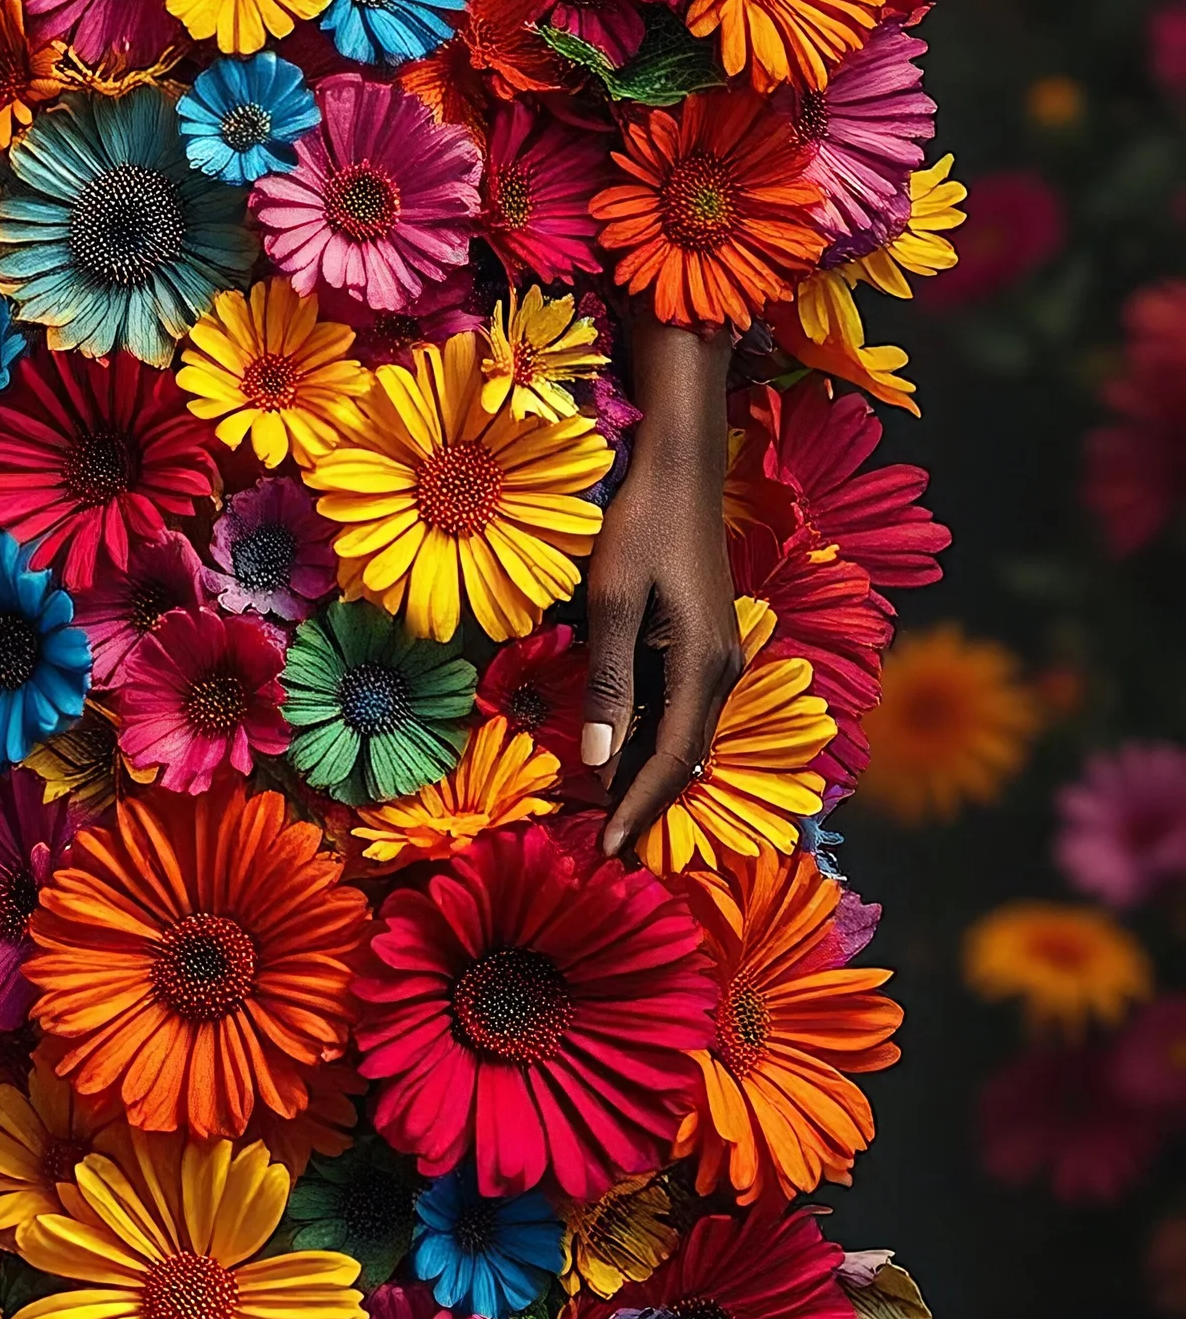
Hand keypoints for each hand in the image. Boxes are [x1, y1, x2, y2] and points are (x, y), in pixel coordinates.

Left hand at [581, 306, 740, 858]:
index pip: (672, 762)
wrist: (681, 466)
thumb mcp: (612, 600)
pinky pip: (679, 706)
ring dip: (645, 771)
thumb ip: (607, 681)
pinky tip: (618, 750)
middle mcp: (722, 671)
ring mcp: (718, 657)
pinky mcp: (705, 641)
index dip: (639, 809)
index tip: (608, 851)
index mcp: (702, 666)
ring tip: (603, 812)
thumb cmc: (640, 525)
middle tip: (600, 847)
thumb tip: (596, 760)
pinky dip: (650, 736)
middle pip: (684, 757)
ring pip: (683, 734)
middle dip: (643, 803)